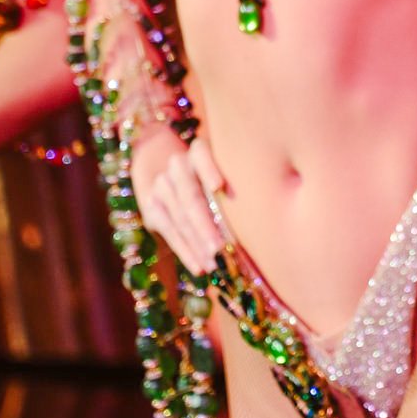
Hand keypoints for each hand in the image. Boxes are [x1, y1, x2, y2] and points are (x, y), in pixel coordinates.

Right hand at [131, 128, 230, 274]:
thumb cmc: (219, 173)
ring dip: (198, 244)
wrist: (172, 168)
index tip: (218, 187)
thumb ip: (238, 182)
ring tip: (215, 264)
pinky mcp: (153, 206)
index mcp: (199, 150)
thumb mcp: (227, 168)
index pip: (201, 154)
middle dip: (206, 225)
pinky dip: (187, 252)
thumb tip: (264, 216)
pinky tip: (200, 267)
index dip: (209, 170)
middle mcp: (178, 166)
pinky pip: (170, 232)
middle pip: (190, 196)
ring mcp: (162, 185)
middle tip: (221, 249)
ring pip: (180, 218)